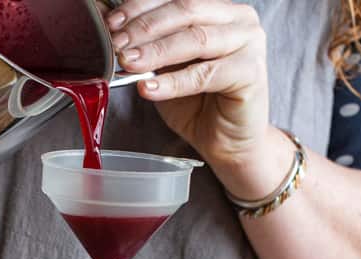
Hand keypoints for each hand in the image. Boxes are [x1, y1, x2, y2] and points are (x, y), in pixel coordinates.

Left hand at [106, 0, 276, 188]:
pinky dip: (173, 82)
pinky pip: (204, 75)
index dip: (140, 7)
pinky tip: (149, 89)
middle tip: (117, 44)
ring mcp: (249, 43)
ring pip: (194, 39)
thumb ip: (147, 46)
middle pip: (184, 11)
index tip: (111, 23)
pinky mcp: (252, 72)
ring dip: (156, 52)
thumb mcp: (165, 70)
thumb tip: (109, 23)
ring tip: (128, 63)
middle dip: (145, 28)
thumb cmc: (199, 106)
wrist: (228, 144)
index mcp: (218, 10)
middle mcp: (238, 18)